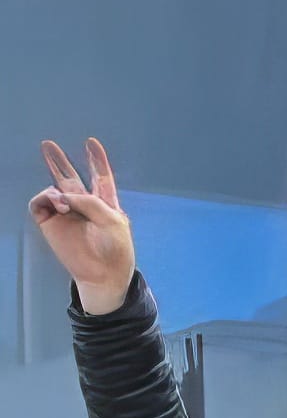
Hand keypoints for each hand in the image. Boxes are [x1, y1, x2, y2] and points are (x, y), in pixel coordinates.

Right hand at [27, 139, 133, 313]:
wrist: (103, 274)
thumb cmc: (115, 249)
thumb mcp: (112, 220)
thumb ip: (91, 202)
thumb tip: (65, 194)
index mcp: (105, 203)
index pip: (101, 178)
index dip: (96, 160)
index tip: (91, 143)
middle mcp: (84, 205)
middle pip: (71, 178)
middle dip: (60, 161)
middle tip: (47, 144)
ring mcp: (66, 213)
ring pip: (55, 189)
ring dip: (58, 189)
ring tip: (65, 203)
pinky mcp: (51, 222)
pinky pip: (40, 202)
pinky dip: (47, 198)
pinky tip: (58, 204)